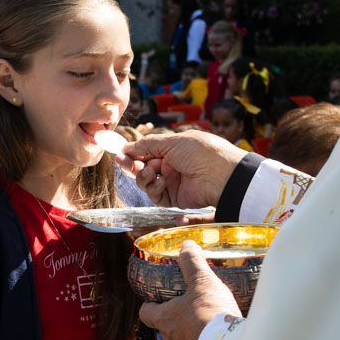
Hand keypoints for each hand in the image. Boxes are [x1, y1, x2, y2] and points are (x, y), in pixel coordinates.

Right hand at [116, 132, 245, 207]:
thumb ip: (147, 145)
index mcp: (172, 149)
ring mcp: (172, 182)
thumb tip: (127, 147)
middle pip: (143, 167)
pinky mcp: (174, 198)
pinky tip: (157, 181)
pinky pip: (156, 195)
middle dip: (132, 165)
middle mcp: (171, 166)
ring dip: (142, 176)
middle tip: (122, 162)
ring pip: (146, 182)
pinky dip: (153, 188)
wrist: (220, 175)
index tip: (118, 153)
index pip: (146, 152)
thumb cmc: (201, 152)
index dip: (132, 153)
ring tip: (147, 172)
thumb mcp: (172, 141)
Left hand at [139, 241, 240, 339]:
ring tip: (205, 325)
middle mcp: (170, 339)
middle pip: (165, 328)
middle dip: (174, 319)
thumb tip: (185, 246)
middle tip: (188, 308)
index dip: (149, 305)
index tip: (155, 299)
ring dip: (189, 335)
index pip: (146, 313)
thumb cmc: (211, 314)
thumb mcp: (202, 282)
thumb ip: (192, 263)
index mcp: (165, 318)